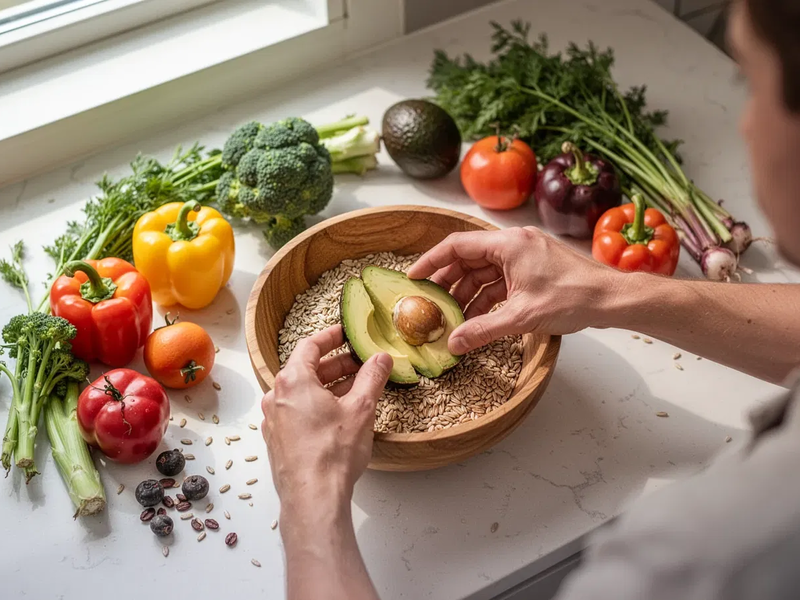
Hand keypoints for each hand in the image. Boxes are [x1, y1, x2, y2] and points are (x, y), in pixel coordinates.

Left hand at [261, 325, 392, 509]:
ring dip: (329, 387)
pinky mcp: (278, 441)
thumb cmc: (332, 454)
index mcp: (292, 381)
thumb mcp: (361, 408)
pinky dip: (317, 406)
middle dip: (335, 364)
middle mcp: (277, 397)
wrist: (313, 497)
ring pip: (303, 393)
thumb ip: (372, 378)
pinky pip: (298, 412)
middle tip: (359, 363)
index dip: (331, 337)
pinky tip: (339, 415)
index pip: (310, 346)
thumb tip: (380, 359)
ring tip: (356, 389)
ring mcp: (275, 420)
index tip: (345, 333)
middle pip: (306, 369)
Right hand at [407, 227, 621, 353]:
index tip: (413, 278)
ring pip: (484, 271)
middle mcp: (514, 244)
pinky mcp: (533, 269)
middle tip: (430, 302)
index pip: (457, 246)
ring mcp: (525, 255)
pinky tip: (477, 316)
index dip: (431, 262)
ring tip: (452, 316)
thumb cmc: (574, 297)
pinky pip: (500, 280)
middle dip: (448, 282)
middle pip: (468, 258)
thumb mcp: (522, 317)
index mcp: (508, 244)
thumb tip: (454, 343)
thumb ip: (483, 329)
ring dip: (467, 292)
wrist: (612, 299)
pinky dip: (487, 296)